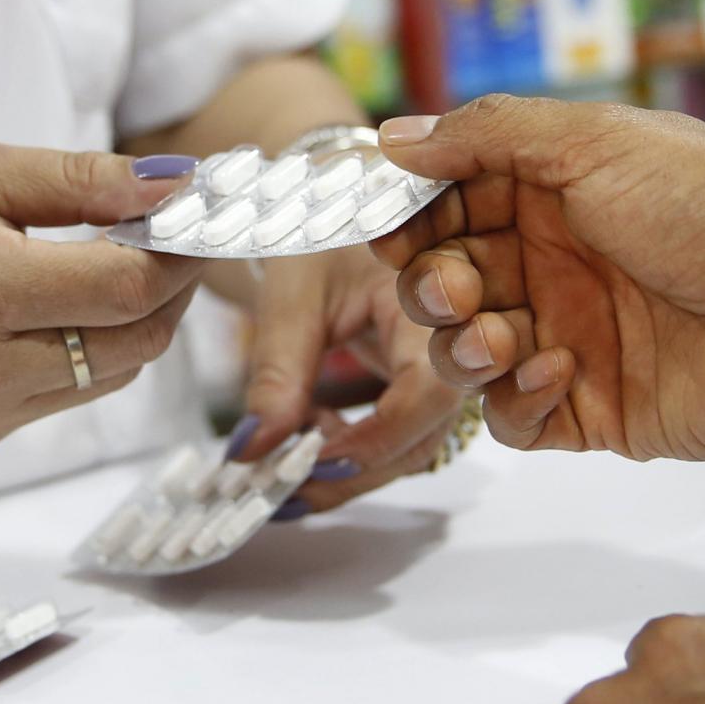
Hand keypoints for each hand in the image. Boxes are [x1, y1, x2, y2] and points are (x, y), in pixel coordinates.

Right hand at [0, 145, 197, 451]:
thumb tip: (174, 187)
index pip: (128, 289)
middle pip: (136, 342)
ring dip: (134, 321)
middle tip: (169, 234)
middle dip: (170, 288)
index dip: (179, 252)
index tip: (194, 212)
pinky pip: (71, 393)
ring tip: (115, 261)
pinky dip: (90, 349)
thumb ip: (78, 181)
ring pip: (113, 374)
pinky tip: (60, 304)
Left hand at [234, 245, 467, 513]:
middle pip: (423, 436)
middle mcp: (453, 349)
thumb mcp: (293, 296)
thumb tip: (252, 452)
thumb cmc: (322, 239)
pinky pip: (396, 442)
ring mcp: (443, 377)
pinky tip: (304, 438)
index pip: (428, 392)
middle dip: (352, 471)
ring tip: (281, 461)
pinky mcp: (422, 394)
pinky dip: (346, 454)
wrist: (339, 218)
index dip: (375, 437)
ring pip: (409, 450)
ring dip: (345, 470)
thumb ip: (278, 373)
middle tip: (281, 484)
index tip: (310, 460)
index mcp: (434, 306)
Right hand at [372, 97, 704, 460]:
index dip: (410, 219)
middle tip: (457, 286)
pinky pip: (514, 419)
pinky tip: (559, 368)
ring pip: (466, 353)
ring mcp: (572, 338)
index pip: (449, 205)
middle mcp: (558, 264)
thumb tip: (395, 137)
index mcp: (555, 193)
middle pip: (445, 282)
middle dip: (431, 286)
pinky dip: (516, 397)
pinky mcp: (592, 410)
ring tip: (499, 332)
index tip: (386, 227)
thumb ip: (487, 136)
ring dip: (462, 344)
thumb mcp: (594, 140)